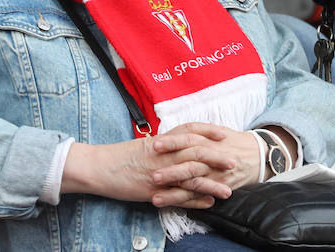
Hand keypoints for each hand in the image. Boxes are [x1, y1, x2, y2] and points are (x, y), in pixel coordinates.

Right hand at [61, 124, 263, 208]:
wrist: (99, 167)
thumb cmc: (120, 156)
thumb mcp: (143, 145)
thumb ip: (163, 144)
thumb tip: (178, 143)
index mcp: (161, 141)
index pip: (189, 131)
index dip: (208, 131)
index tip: (224, 133)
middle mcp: (163, 154)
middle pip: (196, 153)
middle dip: (217, 157)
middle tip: (234, 162)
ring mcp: (160, 173)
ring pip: (191, 177)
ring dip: (212, 184)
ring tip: (229, 190)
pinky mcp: (154, 190)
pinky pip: (179, 196)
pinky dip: (195, 200)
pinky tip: (209, 203)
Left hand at [146, 123, 264, 206]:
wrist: (259, 155)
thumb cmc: (234, 141)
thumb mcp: (218, 130)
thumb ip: (198, 131)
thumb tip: (175, 132)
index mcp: (210, 140)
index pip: (188, 138)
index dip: (171, 142)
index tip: (154, 145)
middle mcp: (213, 158)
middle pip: (189, 163)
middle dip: (170, 170)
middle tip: (152, 174)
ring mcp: (217, 175)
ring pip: (193, 184)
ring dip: (174, 192)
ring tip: (156, 197)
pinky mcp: (220, 188)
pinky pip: (202, 196)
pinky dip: (187, 202)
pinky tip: (173, 205)